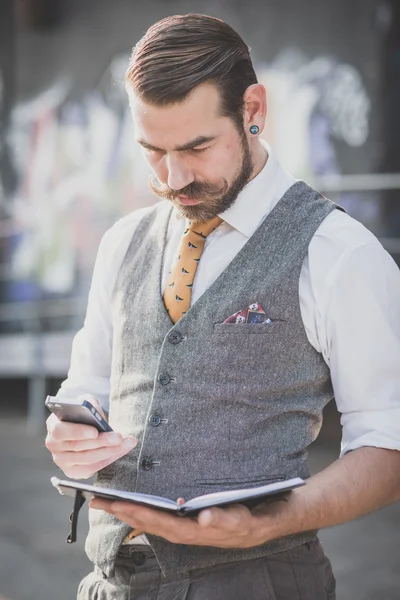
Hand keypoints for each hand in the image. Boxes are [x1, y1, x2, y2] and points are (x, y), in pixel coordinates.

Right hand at [45, 396, 136, 478]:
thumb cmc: (83, 414)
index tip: (95, 431)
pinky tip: (121, 450)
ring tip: (126, 443)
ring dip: (109, 451)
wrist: (81, 427)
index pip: (60, 431)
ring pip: (87, 459)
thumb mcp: (84, 403)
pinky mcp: (72, 471)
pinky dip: (108, 459)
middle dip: (102, 442)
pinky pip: (92, 468)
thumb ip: (89, 405)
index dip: (78, 432)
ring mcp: (62, 460)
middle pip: (78, 447)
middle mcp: (54, 445)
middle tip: (119, 437)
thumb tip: (96, 413)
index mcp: (53, 425)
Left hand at [89, 498, 277, 547]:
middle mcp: (188, 531)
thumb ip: (224, 520)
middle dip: (124, 512)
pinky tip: (140, 504)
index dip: (137, 513)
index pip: (160, 522)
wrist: (271, 519)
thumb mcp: (244, 520)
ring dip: (131, 511)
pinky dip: (147, 511)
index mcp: (196, 532)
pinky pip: (164, 516)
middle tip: (97, 500)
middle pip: (150, 522)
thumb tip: (201, 519)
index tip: (116, 503)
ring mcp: (190, 527)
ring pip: (154, 520)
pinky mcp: (193, 521)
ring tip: (110, 501)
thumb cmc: (256, 518)